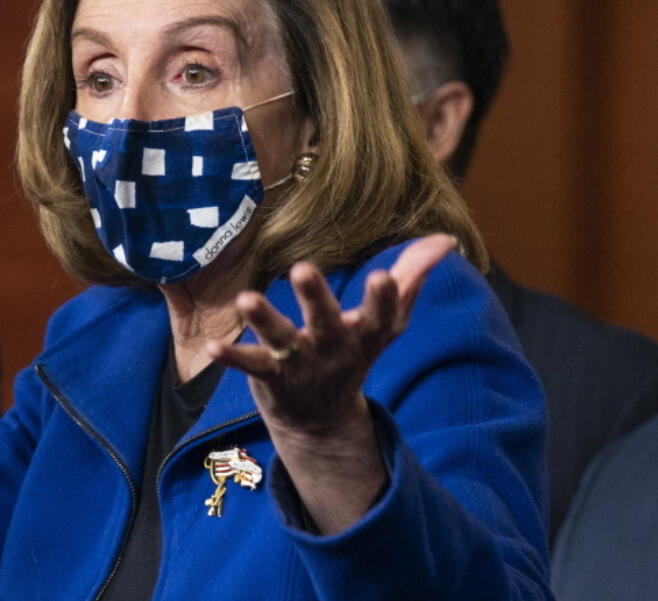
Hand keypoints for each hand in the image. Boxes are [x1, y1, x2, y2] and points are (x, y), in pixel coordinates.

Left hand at [207, 234, 454, 532]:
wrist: (322, 419)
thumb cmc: (354, 352)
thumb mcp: (388, 322)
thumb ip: (412, 277)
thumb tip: (447, 239)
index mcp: (367, 333)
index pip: (381, 315)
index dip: (384, 297)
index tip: (382, 275)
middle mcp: (334, 348)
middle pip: (327, 322)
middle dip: (316, 298)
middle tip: (302, 268)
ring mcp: (300, 363)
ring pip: (281, 341)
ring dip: (265, 320)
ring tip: (247, 299)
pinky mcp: (269, 374)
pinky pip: (250, 365)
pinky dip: (231, 357)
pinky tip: (211, 346)